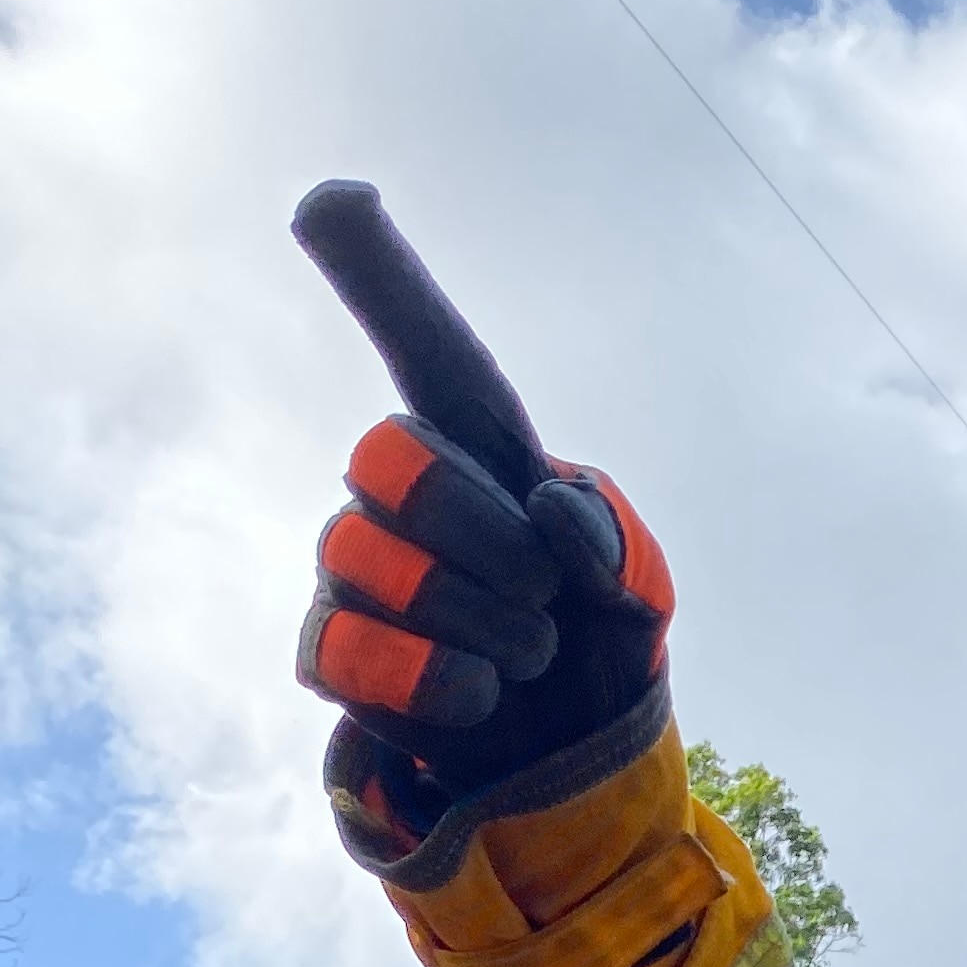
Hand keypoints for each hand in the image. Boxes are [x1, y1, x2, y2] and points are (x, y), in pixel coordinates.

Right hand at [289, 188, 674, 887]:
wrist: (573, 765)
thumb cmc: (600, 655)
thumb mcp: (638, 592)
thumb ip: (612, 537)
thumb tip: (545, 505)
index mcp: (482, 454)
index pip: (426, 347)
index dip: (377, 274)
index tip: (329, 202)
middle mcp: (402, 496)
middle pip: (391, 454)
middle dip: (474, 526)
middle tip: (541, 593)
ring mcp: (356, 570)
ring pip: (368, 554)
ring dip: (472, 615)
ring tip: (526, 656)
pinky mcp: (331, 654)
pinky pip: (343, 645)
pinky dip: (426, 676)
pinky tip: (477, 695)